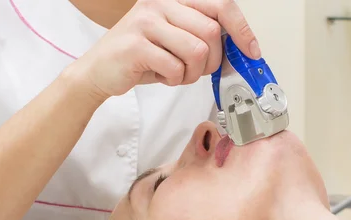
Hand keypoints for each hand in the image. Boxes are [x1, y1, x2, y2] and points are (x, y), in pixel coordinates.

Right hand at [72, 0, 259, 99]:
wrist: (99, 71)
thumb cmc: (140, 57)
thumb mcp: (174, 39)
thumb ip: (202, 35)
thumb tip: (240, 46)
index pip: (221, 5)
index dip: (241, 29)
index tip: (251, 50)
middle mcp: (160, 3)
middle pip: (212, 32)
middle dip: (211, 61)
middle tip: (196, 70)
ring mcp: (147, 21)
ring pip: (197, 51)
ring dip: (192, 73)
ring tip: (176, 73)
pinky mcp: (137, 45)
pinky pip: (175, 68)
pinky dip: (174, 80)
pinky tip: (162, 76)